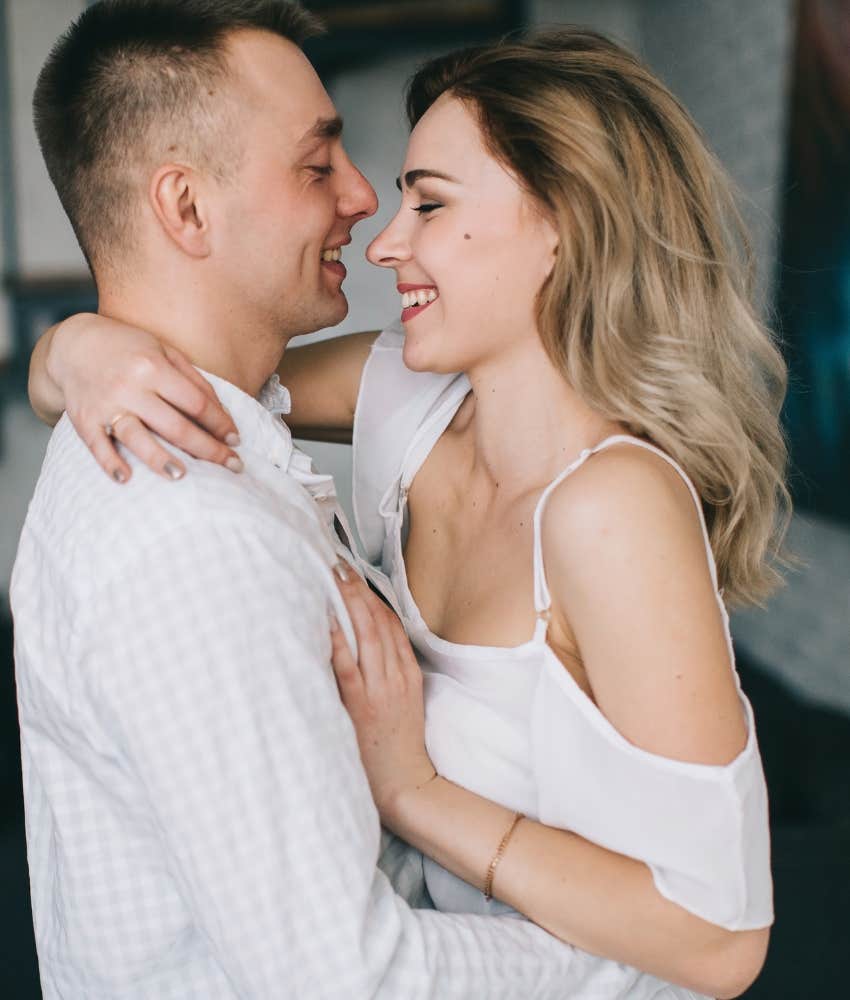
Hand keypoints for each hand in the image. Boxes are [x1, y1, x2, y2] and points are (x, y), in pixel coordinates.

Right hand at [46, 312, 240, 482]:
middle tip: (232, 466)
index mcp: (153, 367)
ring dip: (160, 459)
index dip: (220, 424)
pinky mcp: (84, 419)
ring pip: (137, 438)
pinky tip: (126, 479)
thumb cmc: (128, 349)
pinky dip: (110, 463)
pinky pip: (98, 446)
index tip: (236, 440)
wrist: (74, 345)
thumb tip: (222, 414)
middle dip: (208, 449)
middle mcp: (130, 387)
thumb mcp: (164, 352)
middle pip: (175, 426)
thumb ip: (193, 380)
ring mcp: (106, 405)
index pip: (196, 403)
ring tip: (181, 476)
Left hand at [330, 567, 436, 825]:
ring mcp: (381, 690)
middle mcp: (397, 677)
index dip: (374, 598)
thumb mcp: (404, 704)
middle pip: (380, 623)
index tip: (356, 577)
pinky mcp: (362, 706)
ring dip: (349, 604)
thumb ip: (389, 675)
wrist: (405, 783)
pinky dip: (339, 640)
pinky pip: (349, 666)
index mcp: (409, 675)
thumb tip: (361, 647)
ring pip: (368, 636)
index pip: (393, 626)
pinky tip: (327, 621)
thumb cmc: (397, 745)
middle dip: (359, 591)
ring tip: (333, 580)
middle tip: (339, 566)